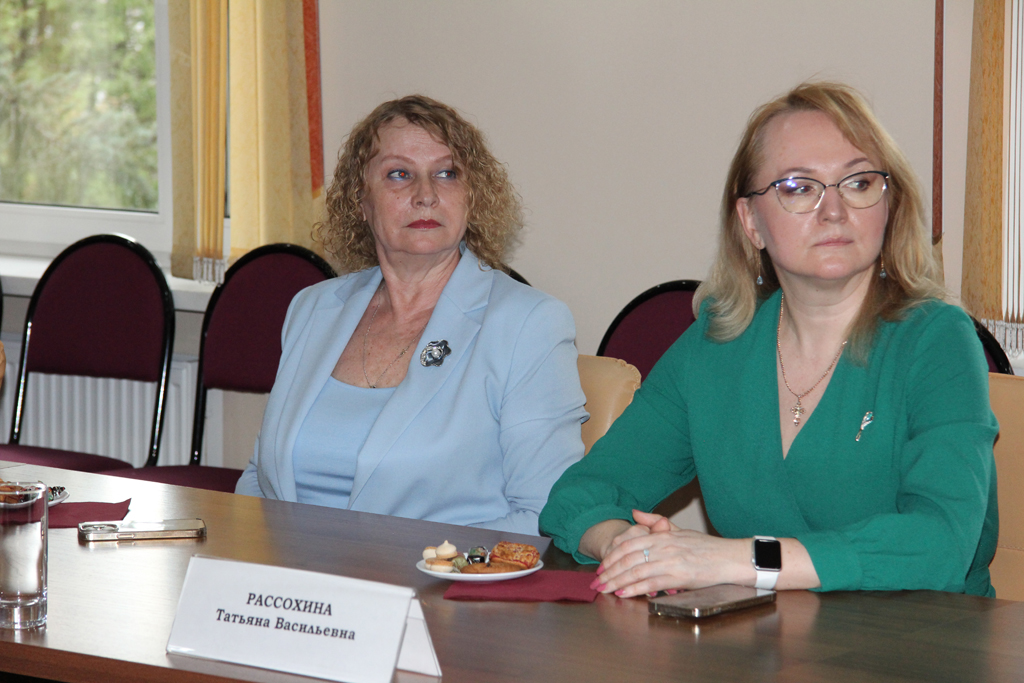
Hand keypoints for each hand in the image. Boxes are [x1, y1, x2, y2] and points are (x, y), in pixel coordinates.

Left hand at [592, 510, 749, 597]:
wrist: (730, 557)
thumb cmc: (707, 547)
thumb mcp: (679, 530)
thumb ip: (655, 521)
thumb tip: (634, 512)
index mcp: (662, 535)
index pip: (629, 543)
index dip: (612, 555)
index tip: (602, 565)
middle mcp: (663, 546)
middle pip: (627, 558)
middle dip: (609, 570)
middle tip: (597, 580)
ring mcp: (670, 561)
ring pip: (635, 571)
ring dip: (617, 581)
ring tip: (604, 588)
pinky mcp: (678, 576)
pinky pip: (651, 583)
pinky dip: (634, 588)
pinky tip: (623, 593)